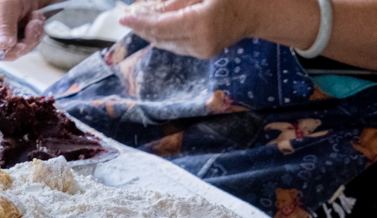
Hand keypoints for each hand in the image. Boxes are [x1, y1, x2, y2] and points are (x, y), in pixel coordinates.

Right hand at [0, 0, 46, 58]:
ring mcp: (0, 39)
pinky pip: (27, 47)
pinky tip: (35, 22)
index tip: (22, 45)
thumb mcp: (7, 5)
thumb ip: (5, 26)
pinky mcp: (13, 41)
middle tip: (34, 24)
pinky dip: (35, 35)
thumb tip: (2, 46)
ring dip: (33, 36)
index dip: (6, 52)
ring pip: (20, 51)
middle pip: (7, 53)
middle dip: (25, 41)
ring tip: (35, 19)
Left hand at [119, 0, 279, 58]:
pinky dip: (163, 37)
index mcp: (200, 25)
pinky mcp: (204, 54)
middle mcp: (200, 43)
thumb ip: (176, 1)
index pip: (161, 27)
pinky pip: (176, 46)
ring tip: (137, 22)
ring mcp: (203, 51)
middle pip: (161, 38)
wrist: (253, 13)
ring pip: (167, 44)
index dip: (140, 23)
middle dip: (142, 28)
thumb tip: (150, 8)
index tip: (123, 17)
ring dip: (151, 33)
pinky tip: (155, 28)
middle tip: (126, 18)